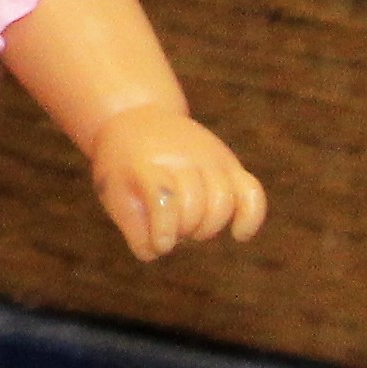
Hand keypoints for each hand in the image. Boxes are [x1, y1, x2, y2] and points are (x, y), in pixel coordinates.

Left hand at [90, 106, 265, 259]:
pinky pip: (252, 191)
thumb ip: (133, 227)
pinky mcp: (229, 162)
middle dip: (183, 229)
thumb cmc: (124, 166)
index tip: (162, 245)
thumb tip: (159, 249)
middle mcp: (180, 155)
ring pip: (223, 201)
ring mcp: (208, 156)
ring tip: (189, 226)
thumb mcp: (114, 191)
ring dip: (207, 227)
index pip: (163, 196)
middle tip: (169, 226)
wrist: (136, 118)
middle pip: (194, 205)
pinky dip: (251, 217)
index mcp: (145, 161)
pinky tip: (238, 234)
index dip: (165, 227)